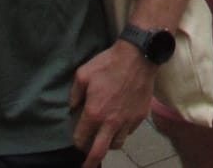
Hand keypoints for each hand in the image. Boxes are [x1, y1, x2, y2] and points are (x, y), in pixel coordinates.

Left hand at [68, 41, 157, 167]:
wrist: (139, 56)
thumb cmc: (108, 63)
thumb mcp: (83, 74)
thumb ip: (74, 95)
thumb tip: (72, 108)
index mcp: (94, 113)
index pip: (81, 139)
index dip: (77, 142)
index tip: (77, 141)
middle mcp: (111, 122)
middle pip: (99, 152)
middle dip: (90, 162)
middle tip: (87, 167)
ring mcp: (128, 121)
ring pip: (117, 144)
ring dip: (108, 143)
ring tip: (106, 137)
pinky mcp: (140, 117)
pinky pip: (129, 131)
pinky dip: (123, 130)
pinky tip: (120, 121)